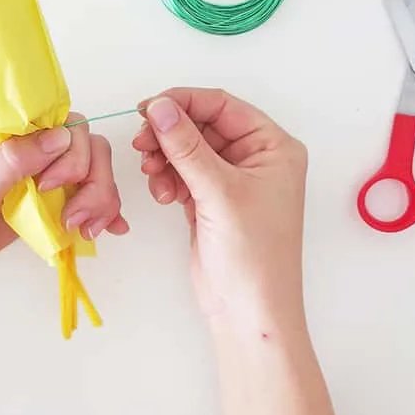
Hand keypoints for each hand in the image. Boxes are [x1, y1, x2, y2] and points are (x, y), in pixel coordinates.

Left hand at [0, 117, 127, 300]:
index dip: (70, 150)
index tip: (51, 185)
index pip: (60, 120)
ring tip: (85, 230)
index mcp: (2, 135)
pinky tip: (108, 230)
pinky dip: (103, 211)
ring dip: (100, 198)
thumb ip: (12, 162)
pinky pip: (83, 198)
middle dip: (92, 179)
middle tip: (74, 217)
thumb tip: (59, 136)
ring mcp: (37, 178)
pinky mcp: (43, 206)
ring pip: (91, 171)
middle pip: (85, 145)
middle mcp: (25, 150)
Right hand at [133, 89, 306, 330]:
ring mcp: (231, 179)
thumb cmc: (252, 254)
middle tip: (141, 145)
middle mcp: (254, 157)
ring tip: (153, 176)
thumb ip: (186, 145)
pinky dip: (167, 178)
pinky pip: (182, 172)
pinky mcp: (210, 199)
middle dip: (169, 134)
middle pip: (201, 126)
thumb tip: (159, 106)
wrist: (248, 312)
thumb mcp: (219, 192)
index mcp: (273, 146)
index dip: (183, 102)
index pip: (222, 106)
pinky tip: (164, 195)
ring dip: (165, 158)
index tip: (147, 108)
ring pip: (187, 149)